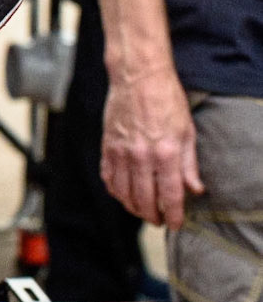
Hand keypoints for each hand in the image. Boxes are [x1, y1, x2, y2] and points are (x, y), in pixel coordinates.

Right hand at [100, 66, 203, 228]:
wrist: (138, 76)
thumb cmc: (166, 99)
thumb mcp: (187, 131)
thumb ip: (189, 164)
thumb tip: (195, 189)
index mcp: (166, 153)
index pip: (170, 195)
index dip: (173, 215)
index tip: (174, 224)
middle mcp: (142, 156)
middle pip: (144, 199)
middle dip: (152, 216)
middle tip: (158, 220)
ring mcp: (121, 153)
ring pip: (123, 193)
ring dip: (133, 207)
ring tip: (142, 211)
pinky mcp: (107, 147)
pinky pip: (108, 178)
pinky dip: (115, 191)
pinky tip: (123, 194)